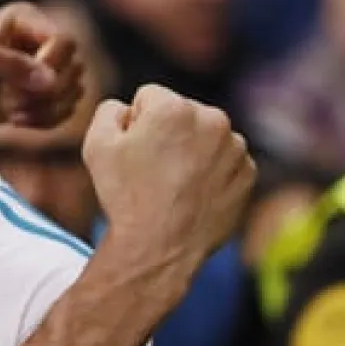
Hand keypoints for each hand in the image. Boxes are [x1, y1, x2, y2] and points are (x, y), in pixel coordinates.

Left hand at [0, 2, 83, 129]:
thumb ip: (9, 62)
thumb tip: (49, 79)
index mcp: (26, 18)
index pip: (64, 40)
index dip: (52, 65)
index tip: (23, 84)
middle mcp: (41, 39)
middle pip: (75, 66)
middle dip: (48, 91)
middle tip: (12, 100)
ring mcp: (45, 68)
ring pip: (74, 90)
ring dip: (47, 108)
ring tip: (12, 111)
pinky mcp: (44, 95)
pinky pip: (66, 110)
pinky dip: (47, 121)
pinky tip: (17, 120)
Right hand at [83, 85, 254, 279]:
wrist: (160, 248)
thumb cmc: (125, 195)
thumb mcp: (96, 144)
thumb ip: (110, 109)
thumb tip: (129, 108)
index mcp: (174, 107)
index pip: (149, 98)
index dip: (136, 123)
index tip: (134, 150)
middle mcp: (212, 119)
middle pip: (181, 113)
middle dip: (168, 132)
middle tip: (154, 169)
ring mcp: (235, 149)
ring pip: (205, 136)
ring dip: (192, 150)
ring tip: (174, 183)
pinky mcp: (248, 174)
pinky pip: (225, 161)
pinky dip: (212, 172)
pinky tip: (194, 193)